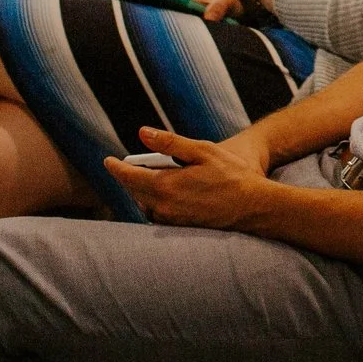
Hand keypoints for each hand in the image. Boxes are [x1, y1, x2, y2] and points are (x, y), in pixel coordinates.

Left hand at [101, 125, 277, 228]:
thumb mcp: (202, 151)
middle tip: (128, 165)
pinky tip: (166, 193)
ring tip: (149, 177)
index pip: (129, 177)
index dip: (116, 168)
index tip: (108, 161)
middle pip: (135, 192)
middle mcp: (164, 207)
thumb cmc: (232, 175)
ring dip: (142, 191)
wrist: (254, 206)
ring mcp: (172, 220)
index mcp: (166, 186)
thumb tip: (143, 133)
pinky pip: (158, 214)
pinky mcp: (180, 228)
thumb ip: (170, 143)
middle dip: (129, 178)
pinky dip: (154, 202)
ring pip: (145, 205)